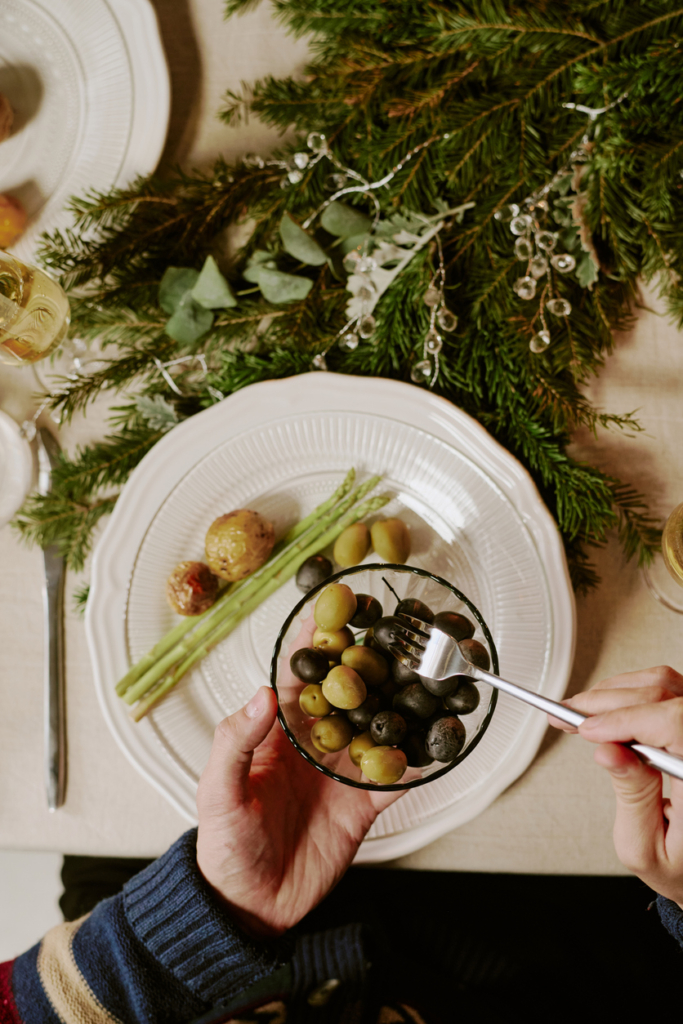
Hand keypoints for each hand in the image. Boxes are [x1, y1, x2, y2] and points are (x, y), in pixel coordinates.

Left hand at [196, 617, 402, 938]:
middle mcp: (315, 742)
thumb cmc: (223, 845)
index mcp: (277, 730)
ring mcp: (342, 771)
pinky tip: (441, 742)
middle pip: (351, 692)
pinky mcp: (364, 804)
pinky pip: (397, 777)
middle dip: (373, 661)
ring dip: (405, 705)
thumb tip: (261, 693)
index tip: (340, 604)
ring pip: (380, 728)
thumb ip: (236, 742)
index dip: (319, 639)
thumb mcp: (217, 792)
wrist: (249, 905)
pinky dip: (419, 761)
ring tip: (433, 676)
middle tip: (402, 630)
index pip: (301, 673)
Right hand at [548, 666, 682, 906]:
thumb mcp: (645, 848)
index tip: (587, 731)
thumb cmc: (680, 865)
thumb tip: (608, 752)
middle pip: (663, 696)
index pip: (673, 723)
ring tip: (582, 711)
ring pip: (664, 684)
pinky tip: (607, 708)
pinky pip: (669, 689)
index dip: (624, 719)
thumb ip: (631, 797)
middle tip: (568, 715)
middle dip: (606, 702)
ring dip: (616, 692)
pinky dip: (631, 692)